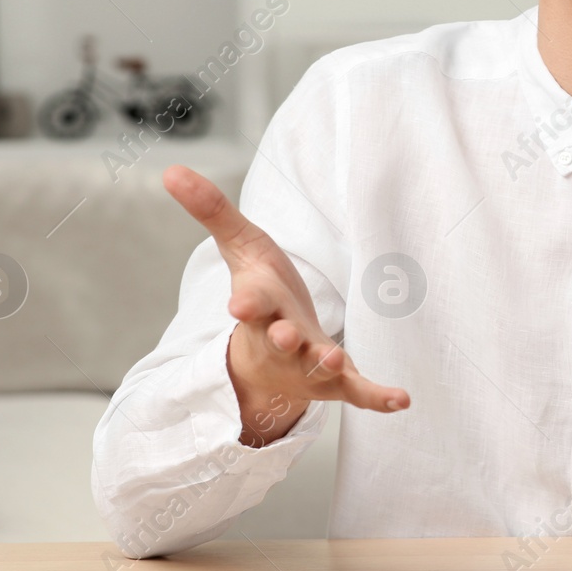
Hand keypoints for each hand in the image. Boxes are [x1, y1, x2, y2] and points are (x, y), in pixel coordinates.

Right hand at [162, 165, 408, 442]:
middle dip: (282, 339)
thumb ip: (212, 210)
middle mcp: (281, 340)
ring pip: (315, 369)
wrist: (271, 354)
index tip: (239, 305)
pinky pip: (358, 391)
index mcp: (260, 307)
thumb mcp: (240, 246)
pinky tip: (401, 400)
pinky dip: (377, 397)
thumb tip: (170, 170)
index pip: (251, 305)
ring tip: (336, 360)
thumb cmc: (261, 292)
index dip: (247, 304)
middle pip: (280, 342)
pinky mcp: (336, 382)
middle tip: (285, 336)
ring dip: (325, 365)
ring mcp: (308, 364)